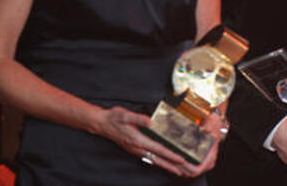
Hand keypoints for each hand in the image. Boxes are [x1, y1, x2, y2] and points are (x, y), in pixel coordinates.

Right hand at [94, 106, 216, 177]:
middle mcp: (137, 148)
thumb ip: (139, 119)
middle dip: (171, 166)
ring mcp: (136, 150)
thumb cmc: (114, 118)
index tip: (181, 159)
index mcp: (138, 140)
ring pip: (154, 160)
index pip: (158, 149)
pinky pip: (149, 158)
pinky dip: (159, 161)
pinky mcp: (134, 149)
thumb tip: (151, 121)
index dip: (171, 155)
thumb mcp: (126, 115)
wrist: (102, 123)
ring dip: (166, 166)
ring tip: (178, 170)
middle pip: (158, 159)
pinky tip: (163, 162)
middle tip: (184, 171)